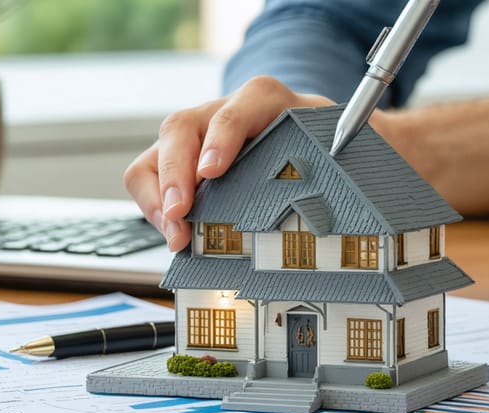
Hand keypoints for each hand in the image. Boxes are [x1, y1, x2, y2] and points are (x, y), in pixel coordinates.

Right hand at [124, 76, 333, 251]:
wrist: (329, 148)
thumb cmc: (329, 149)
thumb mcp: (337, 150)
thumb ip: (333, 165)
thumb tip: (336, 208)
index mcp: (264, 102)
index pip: (235, 110)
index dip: (221, 139)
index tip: (214, 172)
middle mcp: (221, 114)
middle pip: (180, 128)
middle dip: (173, 175)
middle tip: (180, 215)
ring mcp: (197, 140)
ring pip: (154, 155)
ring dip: (156, 198)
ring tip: (174, 235)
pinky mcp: (183, 166)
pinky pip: (151, 181)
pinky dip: (156, 211)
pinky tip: (175, 235)